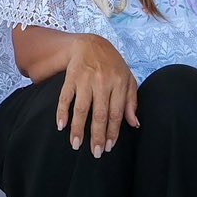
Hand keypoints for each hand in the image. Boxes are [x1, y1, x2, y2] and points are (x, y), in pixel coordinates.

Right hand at [55, 33, 138, 156]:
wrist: (90, 43)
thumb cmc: (112, 64)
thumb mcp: (128, 78)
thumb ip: (131, 101)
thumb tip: (134, 124)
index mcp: (120, 83)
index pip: (116, 113)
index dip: (113, 132)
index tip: (109, 147)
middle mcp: (103, 81)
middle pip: (100, 114)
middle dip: (97, 135)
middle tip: (96, 153)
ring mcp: (86, 79)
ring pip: (82, 108)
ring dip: (78, 128)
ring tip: (76, 145)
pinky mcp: (71, 76)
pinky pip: (65, 97)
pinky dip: (62, 111)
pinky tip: (61, 125)